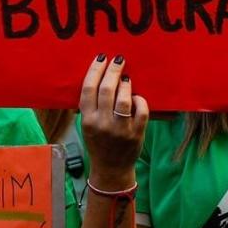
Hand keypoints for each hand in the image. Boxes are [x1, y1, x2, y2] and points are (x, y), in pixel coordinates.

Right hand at [79, 55, 148, 188]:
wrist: (111, 168)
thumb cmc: (98, 143)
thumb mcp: (87, 126)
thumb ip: (91, 106)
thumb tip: (99, 77)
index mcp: (87, 120)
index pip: (89, 88)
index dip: (96, 70)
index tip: (102, 58)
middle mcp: (102, 124)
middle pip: (107, 89)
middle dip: (113, 70)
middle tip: (119, 60)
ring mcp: (120, 130)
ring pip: (124, 99)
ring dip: (126, 85)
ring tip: (126, 79)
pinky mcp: (136, 134)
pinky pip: (141, 111)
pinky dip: (140, 101)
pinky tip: (137, 97)